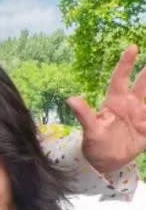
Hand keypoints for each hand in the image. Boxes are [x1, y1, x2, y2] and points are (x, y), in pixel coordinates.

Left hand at [68, 45, 145, 173]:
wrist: (104, 162)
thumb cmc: (94, 143)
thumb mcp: (90, 129)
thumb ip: (84, 114)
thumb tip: (70, 99)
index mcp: (115, 102)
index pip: (120, 79)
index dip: (125, 63)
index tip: (132, 47)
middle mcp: (130, 105)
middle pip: (143, 85)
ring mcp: (140, 117)